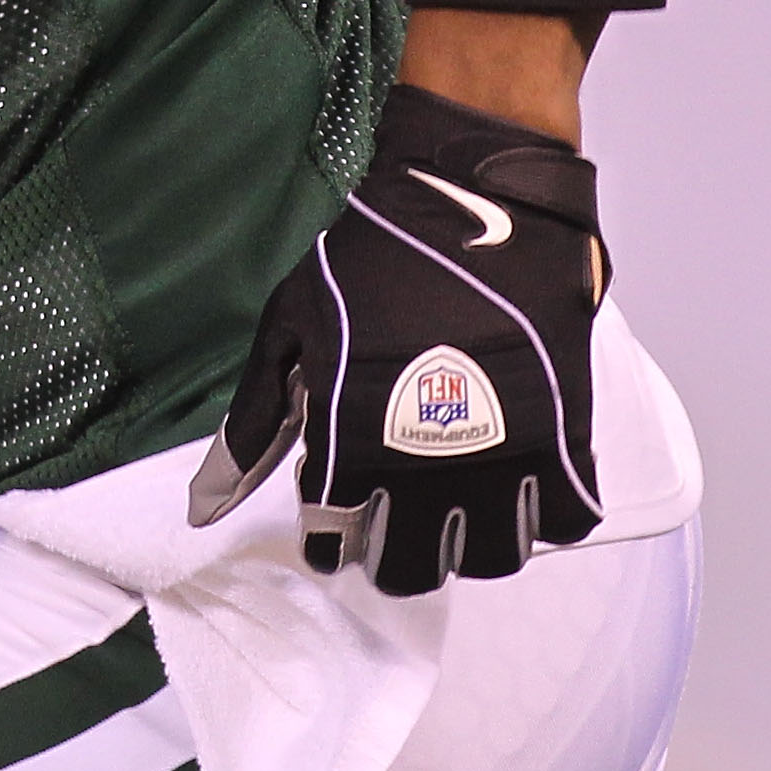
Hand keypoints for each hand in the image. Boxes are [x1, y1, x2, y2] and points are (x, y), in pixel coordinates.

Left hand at [186, 85, 607, 594]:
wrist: (472, 199)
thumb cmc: (371, 261)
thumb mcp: (291, 330)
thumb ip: (252, 422)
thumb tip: (204, 506)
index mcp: (350, 444)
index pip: (333, 541)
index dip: (330, 535)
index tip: (337, 513)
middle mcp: (426, 468)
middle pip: (412, 571)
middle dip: (395, 554)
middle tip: (396, 517)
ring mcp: (502, 457)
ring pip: (491, 557)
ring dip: (471, 542)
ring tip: (459, 503)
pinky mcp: (565, 435)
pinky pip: (565, 518)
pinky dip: (546, 513)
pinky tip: (521, 483)